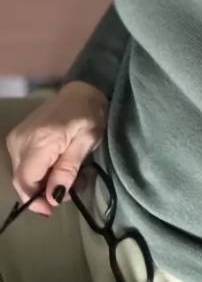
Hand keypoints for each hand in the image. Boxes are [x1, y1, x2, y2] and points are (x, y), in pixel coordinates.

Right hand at [5, 81, 108, 215]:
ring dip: (42, 182)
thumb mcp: (87, 142)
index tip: (54, 207)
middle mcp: (21, 140)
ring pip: (22, 174)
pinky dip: (38, 171)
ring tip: (68, 177)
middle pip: (22, 180)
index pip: (26, 181)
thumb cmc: (89, 115)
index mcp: (40, 141)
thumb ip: (68, 169)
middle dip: (43, 192)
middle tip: (68, 190)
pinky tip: (57, 166)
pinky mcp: (17, 136)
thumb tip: (54, 197)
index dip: (37, 200)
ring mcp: (17, 137)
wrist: (81, 90)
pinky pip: (22, 163)